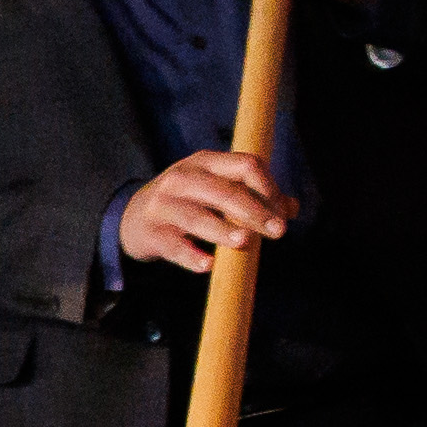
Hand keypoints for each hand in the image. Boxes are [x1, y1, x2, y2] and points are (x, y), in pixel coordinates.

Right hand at [115, 146, 303, 274]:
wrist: (133, 217)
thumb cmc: (187, 201)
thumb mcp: (216, 189)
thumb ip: (252, 195)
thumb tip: (293, 208)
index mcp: (205, 162)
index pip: (245, 166)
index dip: (268, 188)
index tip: (283, 214)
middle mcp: (183, 178)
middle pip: (225, 191)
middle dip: (254, 211)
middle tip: (278, 232)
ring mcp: (163, 205)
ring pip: (197, 217)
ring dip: (223, 230)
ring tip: (244, 242)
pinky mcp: (152, 233)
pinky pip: (174, 246)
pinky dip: (191, 256)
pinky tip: (207, 265)